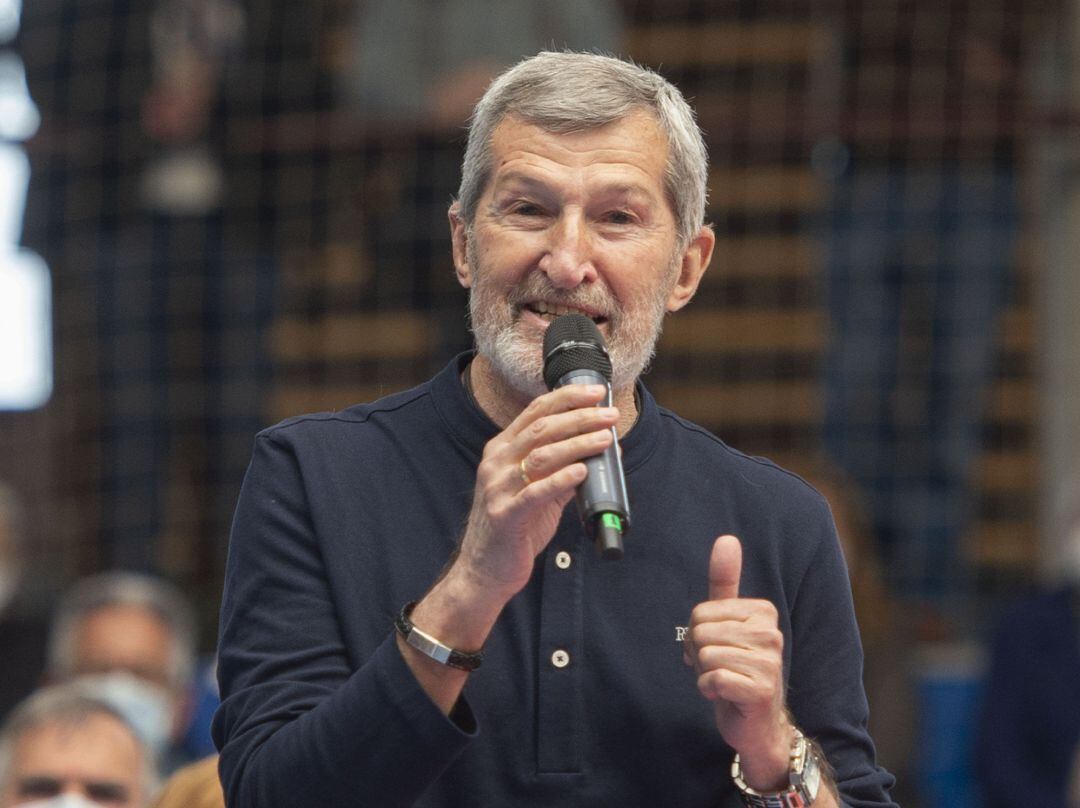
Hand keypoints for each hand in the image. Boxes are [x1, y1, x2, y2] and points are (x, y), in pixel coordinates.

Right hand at [452, 382, 617, 601]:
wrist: (484, 570)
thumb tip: (601, 451)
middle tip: (609, 415)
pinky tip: (582, 470)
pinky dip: (561, 478)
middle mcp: (496, 463)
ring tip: (604, 438)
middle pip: (541, 428)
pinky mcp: (505, 515)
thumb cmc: (514, 528)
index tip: (596, 393)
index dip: (567, 398)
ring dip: (577, 443)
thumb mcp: (537, 492)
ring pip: (541, 455)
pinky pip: (535, 492)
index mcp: (502, 450)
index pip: (535, 412)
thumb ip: (563, 470)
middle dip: (579, 417)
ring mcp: (498, 488)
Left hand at [684, 535, 792, 788]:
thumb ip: (725, 582)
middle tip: (717, 667)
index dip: (697, 634)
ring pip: (706, 656)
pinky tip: (724, 695)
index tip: (717, 647)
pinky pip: (713, 679)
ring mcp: (769, 662)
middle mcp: (770, 633)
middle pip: (701, 632)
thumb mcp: (727, 623)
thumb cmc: (737, 670)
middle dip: (699, 654)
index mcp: (762, 612)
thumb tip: (727, 539)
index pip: (701, 611)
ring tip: (723, 681)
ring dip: (704, 674)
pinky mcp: (761, 690)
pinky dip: (709, 690)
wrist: (757, 723)